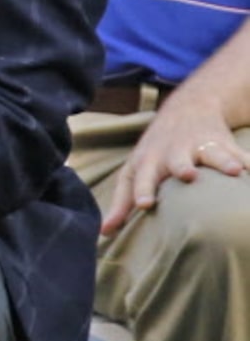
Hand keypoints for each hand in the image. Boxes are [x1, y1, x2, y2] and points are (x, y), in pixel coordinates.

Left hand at [101, 89, 246, 234]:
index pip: (143, 176)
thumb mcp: (134, 171)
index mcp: (150, 161)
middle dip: (181, 166)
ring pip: (212, 153)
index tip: (145, 204)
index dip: (143, 190)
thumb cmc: (155, 151)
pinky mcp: (225, 143)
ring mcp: (201, 145)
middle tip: (187, 175)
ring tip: (233, 171)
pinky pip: (240, 153)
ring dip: (222, 160)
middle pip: (176, 160)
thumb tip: (104, 232)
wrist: (188, 109)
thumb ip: (122, 202)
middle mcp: (175, 152)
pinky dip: (249, 162)